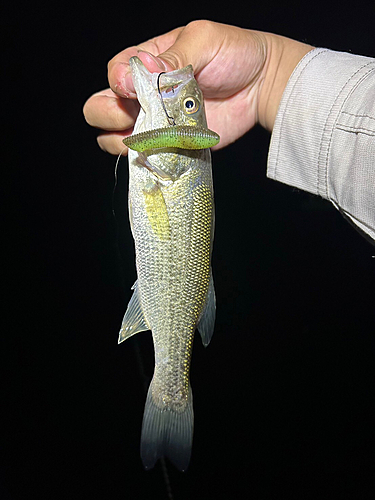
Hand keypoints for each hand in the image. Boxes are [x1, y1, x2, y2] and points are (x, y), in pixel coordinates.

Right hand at [83, 20, 312, 154]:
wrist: (261, 86)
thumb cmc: (234, 54)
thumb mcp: (204, 42)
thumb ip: (174, 58)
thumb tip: (144, 70)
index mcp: (148, 63)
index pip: (114, 73)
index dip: (117, 83)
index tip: (131, 88)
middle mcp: (146, 94)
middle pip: (102, 107)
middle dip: (107, 113)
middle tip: (131, 116)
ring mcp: (157, 122)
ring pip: (115, 136)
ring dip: (120, 139)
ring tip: (146, 135)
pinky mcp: (171, 144)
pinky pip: (146, 156)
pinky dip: (145, 158)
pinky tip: (159, 150)